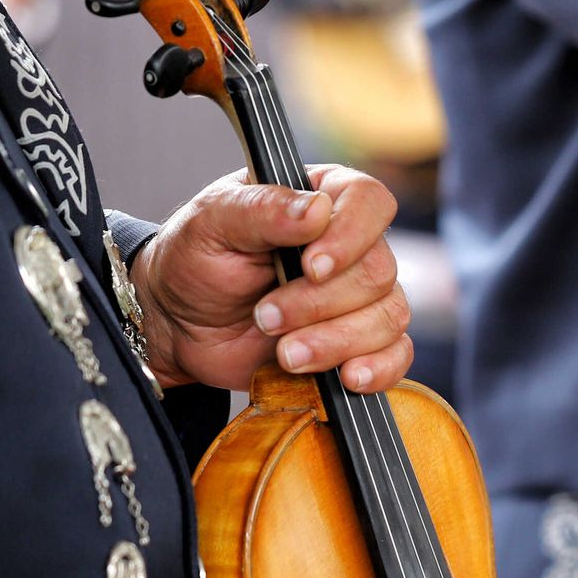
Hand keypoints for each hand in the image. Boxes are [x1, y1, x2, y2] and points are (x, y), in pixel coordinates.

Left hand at [130, 165, 411, 392]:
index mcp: (323, 198)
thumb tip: (316, 210)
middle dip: (319, 303)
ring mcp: (361, 298)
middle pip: (378, 271)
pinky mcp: (361, 344)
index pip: (370, 201)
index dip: (351, 236)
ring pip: (387, 318)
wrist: (182, 324)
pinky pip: (396, 357)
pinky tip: (346, 378)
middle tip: (265, 316)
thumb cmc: (197, 262)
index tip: (311, 266)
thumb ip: (261, 209)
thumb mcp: (211, 224)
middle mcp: (353, 246)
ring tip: (284, 353)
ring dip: (334, 342)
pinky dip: (377, 370)